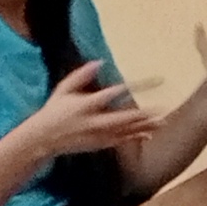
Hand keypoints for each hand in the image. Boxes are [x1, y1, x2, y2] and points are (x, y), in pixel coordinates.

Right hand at [18, 62, 152, 159]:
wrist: (44, 139)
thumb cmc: (54, 110)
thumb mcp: (63, 89)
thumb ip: (81, 75)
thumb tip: (99, 61)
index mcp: (85, 105)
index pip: (114, 92)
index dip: (134, 86)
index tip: (148, 82)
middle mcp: (94, 121)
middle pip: (124, 118)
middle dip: (144, 114)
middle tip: (162, 109)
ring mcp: (97, 135)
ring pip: (126, 131)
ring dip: (144, 127)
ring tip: (163, 121)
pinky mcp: (98, 144)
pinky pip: (121, 141)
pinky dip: (135, 137)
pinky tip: (149, 134)